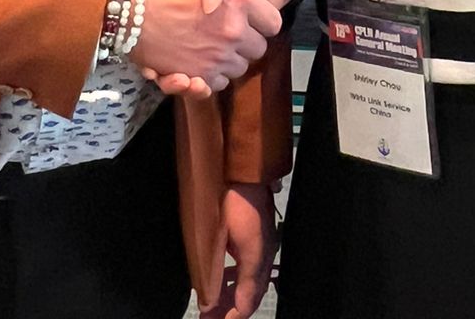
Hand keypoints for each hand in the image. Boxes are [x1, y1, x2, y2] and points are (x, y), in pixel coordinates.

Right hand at [129, 0, 281, 91]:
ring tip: (210, 41)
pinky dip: (211, 75)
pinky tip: (199, 59)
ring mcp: (215, 58)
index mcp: (241, 2)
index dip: (261, 17)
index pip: (273, 22)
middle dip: (246, 39)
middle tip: (226, 26)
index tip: (248, 13)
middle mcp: (233, 33)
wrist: (126, 9)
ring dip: (229, 58)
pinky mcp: (196, 77)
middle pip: (258, 48)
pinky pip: (217, 84)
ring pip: (238, 68)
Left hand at [199, 183, 277, 318]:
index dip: (232, 317)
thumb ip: (216, 273)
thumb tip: (210, 303)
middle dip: (231, 310)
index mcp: (256, 260)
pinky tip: (223, 281)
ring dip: (233, 297)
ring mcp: (264, 246)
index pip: (248, 302)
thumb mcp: (221, 238)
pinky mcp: (259, 237)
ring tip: (213, 306)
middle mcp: (264, 257)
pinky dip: (237, 281)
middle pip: (251, 295)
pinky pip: (251, 269)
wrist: (247, 171)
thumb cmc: (234, 201)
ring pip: (251, 283)